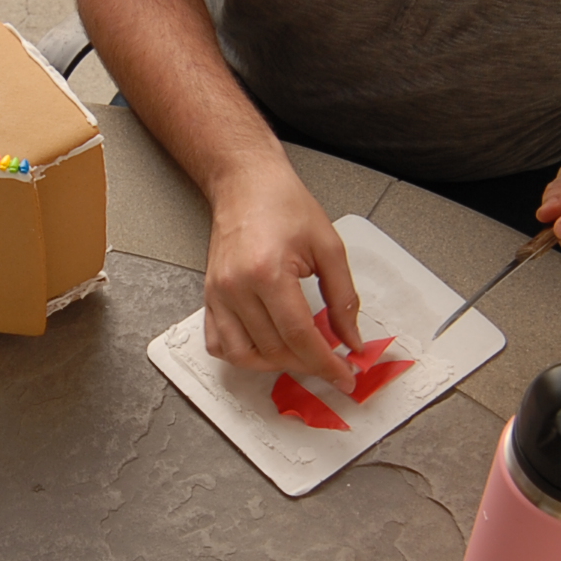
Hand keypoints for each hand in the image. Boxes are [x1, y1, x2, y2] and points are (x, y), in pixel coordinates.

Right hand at [203, 158, 362, 390]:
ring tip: (300, 356)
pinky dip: (243, 355)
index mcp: (268, 272)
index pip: (299, 335)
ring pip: (243, 355)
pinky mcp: (209, 296)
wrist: (246, 184)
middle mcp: (237, 287)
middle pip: (274, 349)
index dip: (325, 363)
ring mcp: (218, 294)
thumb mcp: (328, 247)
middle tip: (332, 363)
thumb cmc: (284, 205)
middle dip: (307, 364)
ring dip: (275, 365)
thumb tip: (351, 339)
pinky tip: (266, 347)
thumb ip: (343, 298)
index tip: (344, 376)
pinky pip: (219, 344)